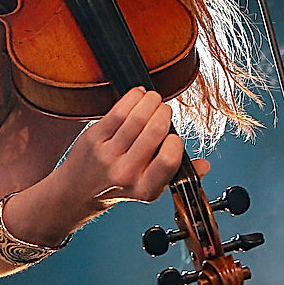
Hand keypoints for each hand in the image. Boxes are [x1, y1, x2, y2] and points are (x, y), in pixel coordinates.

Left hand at [59, 87, 206, 211]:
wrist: (78, 190)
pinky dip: (132, 98)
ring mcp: (108, 155)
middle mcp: (125, 174)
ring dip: (150, 101)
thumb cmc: (118, 185)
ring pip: (136, 118)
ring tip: (153, 98)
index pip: (168, 160)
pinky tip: (138, 94)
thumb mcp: (148, 188)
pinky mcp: (94, 138)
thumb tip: (204, 165)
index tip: (173, 135)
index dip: (175, 142)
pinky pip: (118, 112)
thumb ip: (176, 174)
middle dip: (163, 113)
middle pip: (154, 132)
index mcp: (145, 189)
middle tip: (164, 109)